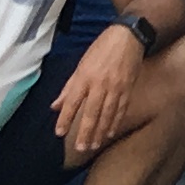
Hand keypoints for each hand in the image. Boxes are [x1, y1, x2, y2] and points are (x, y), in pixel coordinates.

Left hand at [48, 22, 147, 158]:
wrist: (129, 37)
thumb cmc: (101, 49)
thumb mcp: (81, 65)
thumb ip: (68, 87)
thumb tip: (55, 106)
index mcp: (85, 77)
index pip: (72, 102)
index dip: (65, 118)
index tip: (60, 133)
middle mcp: (100, 84)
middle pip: (91, 113)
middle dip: (85, 132)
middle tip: (80, 148)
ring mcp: (116, 87)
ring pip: (107, 114)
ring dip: (100, 131)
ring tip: (94, 145)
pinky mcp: (128, 88)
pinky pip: (121, 109)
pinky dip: (115, 122)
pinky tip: (110, 132)